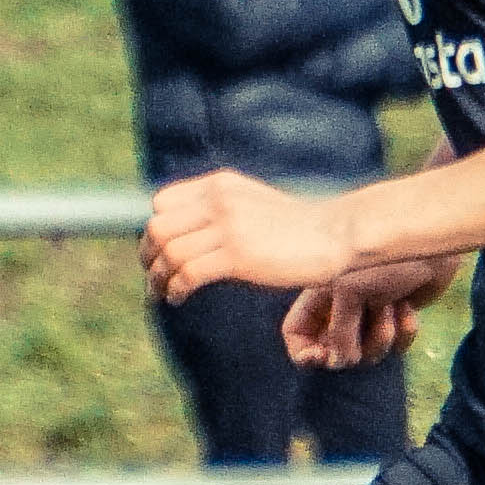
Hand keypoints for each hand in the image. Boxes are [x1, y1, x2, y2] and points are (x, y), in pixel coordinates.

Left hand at [146, 167, 360, 305]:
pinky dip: (176, 289)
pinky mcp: (238, 256)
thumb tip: (186, 240)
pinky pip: (188, 273)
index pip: (162, 202)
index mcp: (220, 185)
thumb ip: (220, 212)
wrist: (336, 234)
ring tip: (161, 295)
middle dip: (148, 256)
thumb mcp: (252, 206)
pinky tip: (179, 299)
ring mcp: (228, 227)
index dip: (154, 230)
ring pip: (169, 253)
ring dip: (158, 279)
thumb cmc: (297, 228)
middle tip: (152, 278)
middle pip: (158, 227)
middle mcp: (218, 200)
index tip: (157, 253)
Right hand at [286, 255, 455, 366]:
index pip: (296, 334)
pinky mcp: (398, 320)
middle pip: (333, 352)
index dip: (303, 352)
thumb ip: (339, 332)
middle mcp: (341, 310)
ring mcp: (370, 317)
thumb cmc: (381, 257)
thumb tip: (341, 362)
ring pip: (367, 355)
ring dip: (381, 337)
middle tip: (362, 341)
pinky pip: (396, 348)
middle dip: (350, 351)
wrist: (429, 243)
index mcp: (319, 297)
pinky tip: (408, 307)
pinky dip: (404, 332)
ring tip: (390, 305)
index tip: (321, 356)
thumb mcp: (348, 290)